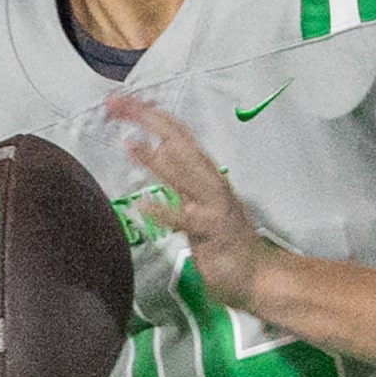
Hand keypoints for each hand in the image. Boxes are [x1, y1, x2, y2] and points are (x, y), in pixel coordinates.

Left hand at [107, 94, 271, 304]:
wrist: (259, 275)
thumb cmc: (225, 241)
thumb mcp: (197, 201)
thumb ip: (178, 177)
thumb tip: (153, 149)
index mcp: (207, 173)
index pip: (178, 134)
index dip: (151, 114)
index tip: (123, 100)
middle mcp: (212, 182)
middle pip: (179, 142)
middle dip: (147, 119)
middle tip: (116, 102)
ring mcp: (214, 205)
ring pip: (185, 173)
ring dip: (156, 158)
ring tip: (129, 143)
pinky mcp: (212, 231)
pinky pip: (185, 220)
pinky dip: (165, 212)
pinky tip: (143, 205)